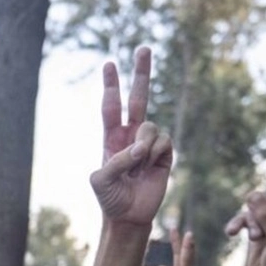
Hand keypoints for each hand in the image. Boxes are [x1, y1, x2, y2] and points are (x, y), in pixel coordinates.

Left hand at [90, 48, 172, 226]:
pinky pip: (163, 141)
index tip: (110, 64)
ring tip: (137, 163)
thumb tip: (138, 149)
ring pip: (150, 126)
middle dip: (141, 73)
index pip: (112, 106)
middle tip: (143, 48)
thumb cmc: (110, 199)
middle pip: (139, 98)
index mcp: (112, 138)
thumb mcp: (101, 180)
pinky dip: (154, 152)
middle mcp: (131, 136)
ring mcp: (149, 144)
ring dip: (143, 144)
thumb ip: (116, 161)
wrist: (128, 216)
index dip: (112, 85)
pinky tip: (150, 167)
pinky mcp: (164, 154)